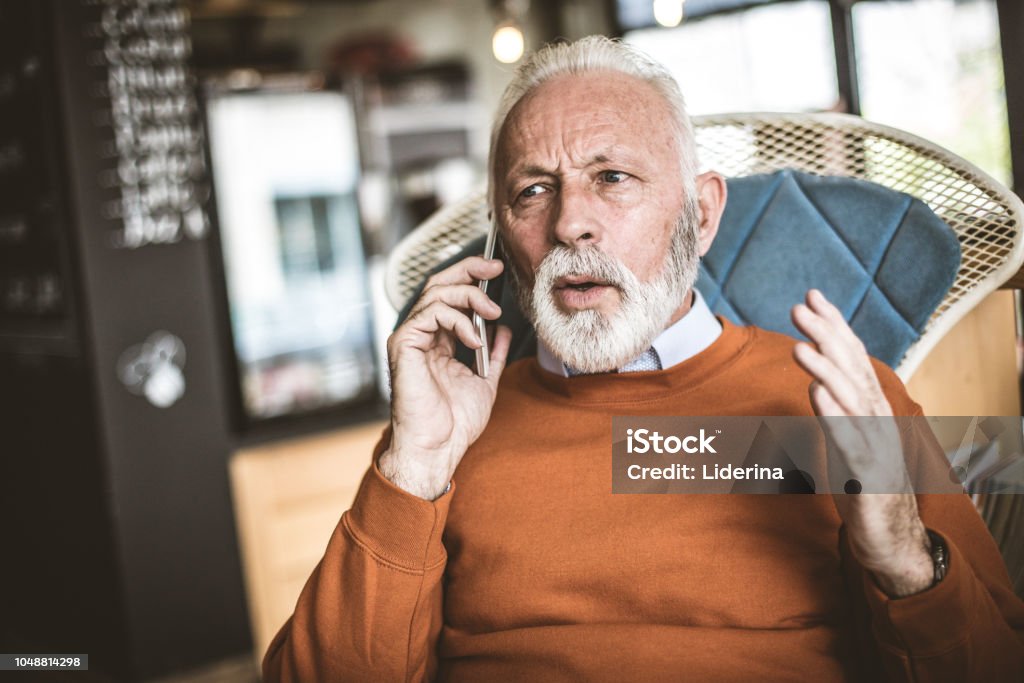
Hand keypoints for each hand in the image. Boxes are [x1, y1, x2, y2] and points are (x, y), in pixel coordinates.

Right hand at [380, 256, 512, 499]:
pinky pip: (430, 313)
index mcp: (436, 341)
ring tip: (492, 314)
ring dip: (470, 296)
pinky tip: (474, 339)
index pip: (449, 296)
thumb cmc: (455, 423)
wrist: (438, 447)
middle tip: (494, 268)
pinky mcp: (403, 344)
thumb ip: (493, 354)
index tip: (496, 270)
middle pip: (438, 284)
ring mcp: (409, 338)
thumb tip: (503, 330)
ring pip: (435, 293)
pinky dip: (458, 320)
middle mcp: (420, 335)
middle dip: (469, 270)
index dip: (471, 277)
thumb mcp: (484, 381)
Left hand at [791, 289, 932, 597]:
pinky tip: (815, 394)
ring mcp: (874, 446)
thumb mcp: (847, 437)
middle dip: (826, 336)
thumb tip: (816, 376)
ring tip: (800, 346)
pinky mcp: (867, 475)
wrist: (890, 539)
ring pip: (850, 400)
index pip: (852, 357)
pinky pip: (848, 441)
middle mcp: (876, 419)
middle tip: (799, 307)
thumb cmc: (864, 483)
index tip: (812, 295)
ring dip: (825, 370)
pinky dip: (832, 415)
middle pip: (850, 369)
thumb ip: (835, 407)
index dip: (834, 325)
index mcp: (870, 408)